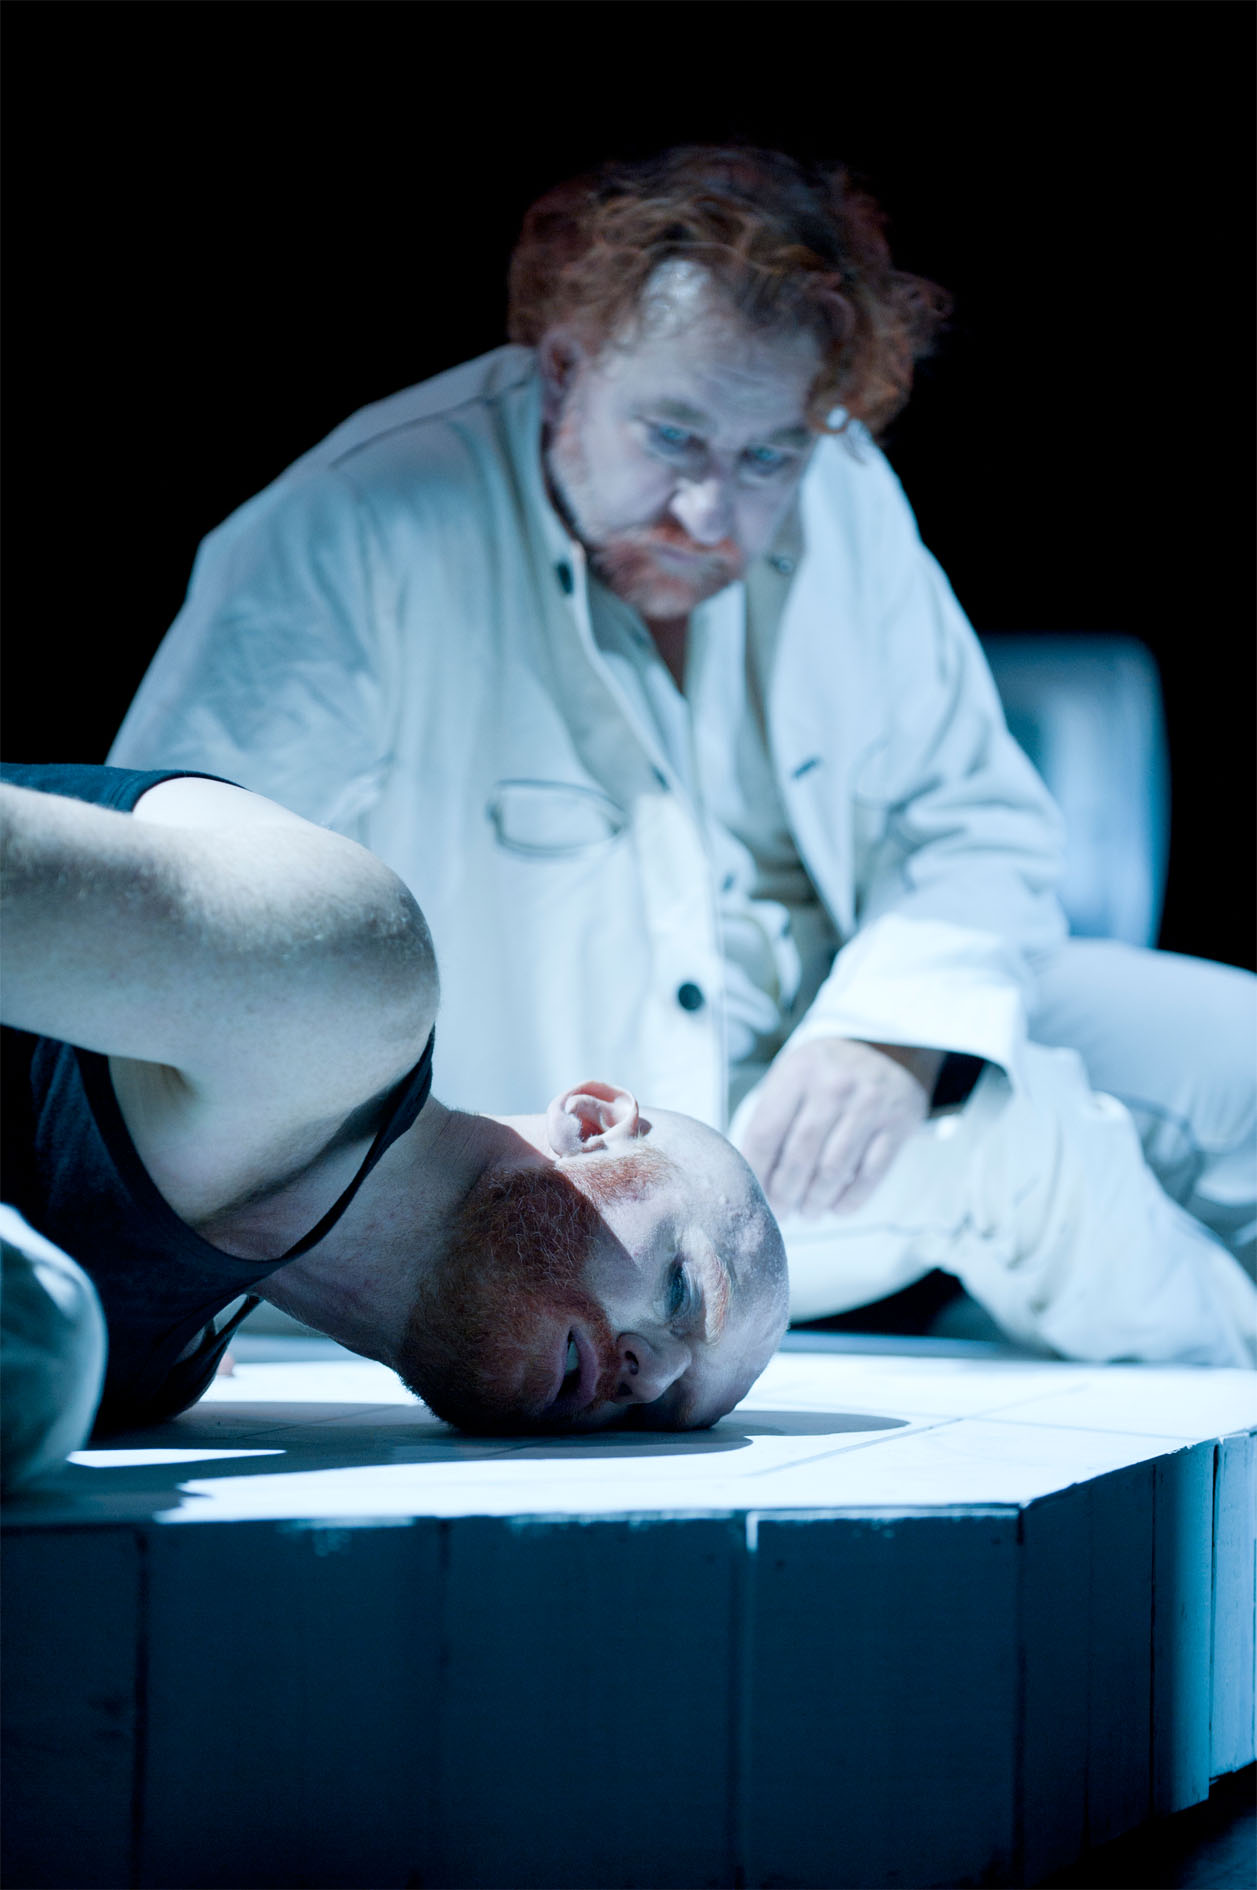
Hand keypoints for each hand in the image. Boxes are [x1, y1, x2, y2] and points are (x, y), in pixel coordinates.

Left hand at [741, 1038, 943, 1218]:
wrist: (888, 1049)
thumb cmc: (827, 1073)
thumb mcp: (794, 1076)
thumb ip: (772, 1116)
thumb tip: (755, 1175)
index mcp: (798, 1072)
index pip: (767, 1132)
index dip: (758, 1171)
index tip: (756, 1193)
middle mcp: (833, 1085)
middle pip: (800, 1154)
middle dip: (786, 1192)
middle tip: (782, 1211)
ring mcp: (869, 1103)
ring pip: (835, 1167)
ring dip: (817, 1199)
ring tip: (808, 1212)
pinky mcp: (898, 1122)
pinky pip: (872, 1172)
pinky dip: (853, 1198)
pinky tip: (838, 1208)